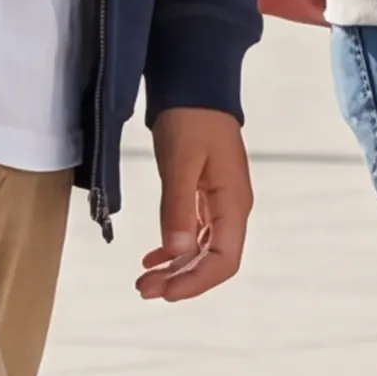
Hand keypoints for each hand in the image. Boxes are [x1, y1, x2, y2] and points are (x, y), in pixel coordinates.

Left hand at [136, 105, 249, 304]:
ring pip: (201, 250)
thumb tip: (176, 251)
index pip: (224, 260)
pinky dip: (174, 248)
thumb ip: (177, 208)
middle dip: (180, 279)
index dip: (196, 282)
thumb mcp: (180, 162)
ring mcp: (218, 202)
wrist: (194, 83)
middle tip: (143, 289)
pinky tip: (153, 257)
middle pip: (212, 261)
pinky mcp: (204, 194)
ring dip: (175, 268)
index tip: (165, 292)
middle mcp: (231, 208)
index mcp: (233, 203)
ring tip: (143, 279)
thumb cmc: (191, 117)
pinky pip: (193, 232)